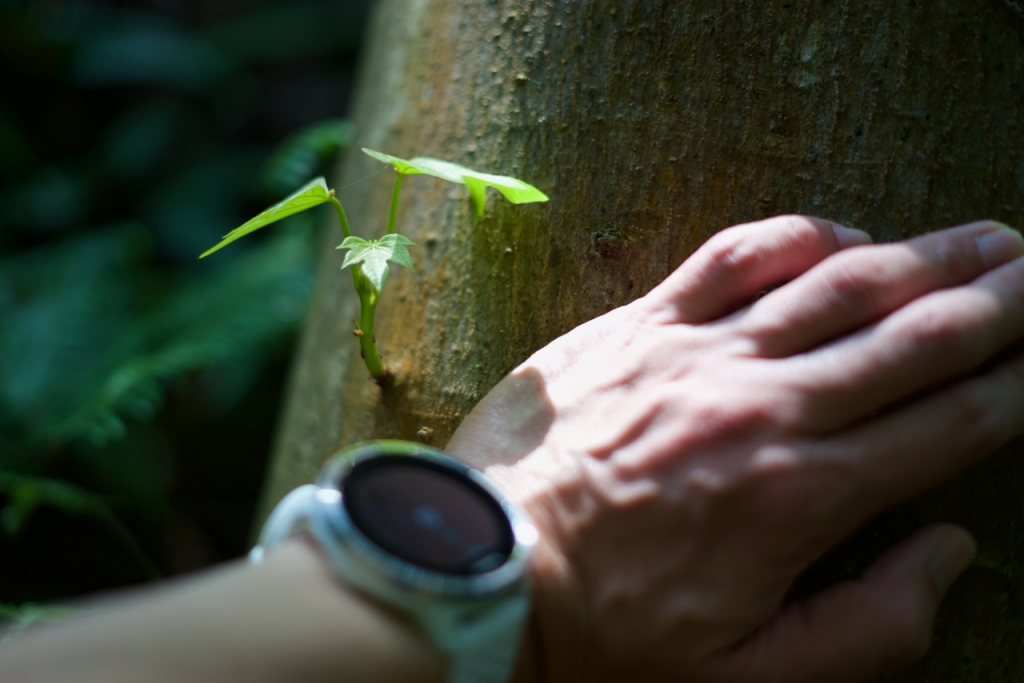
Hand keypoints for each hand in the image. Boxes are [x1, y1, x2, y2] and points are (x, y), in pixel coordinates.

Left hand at [446, 216, 1023, 682]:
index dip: (1014, 387)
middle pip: (910, 339)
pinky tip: (841, 235)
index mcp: (802, 496)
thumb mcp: (749, 676)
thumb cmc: (609, 631)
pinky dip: (796, 236)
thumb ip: (870, 626)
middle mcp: (763, 407)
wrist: (483, 565)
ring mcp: (697, 354)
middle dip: (995, 304)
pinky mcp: (637, 325)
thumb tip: (949, 551)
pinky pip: (731, 257)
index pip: (946, 426)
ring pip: (837, 285)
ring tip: (985, 239)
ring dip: (923, 257)